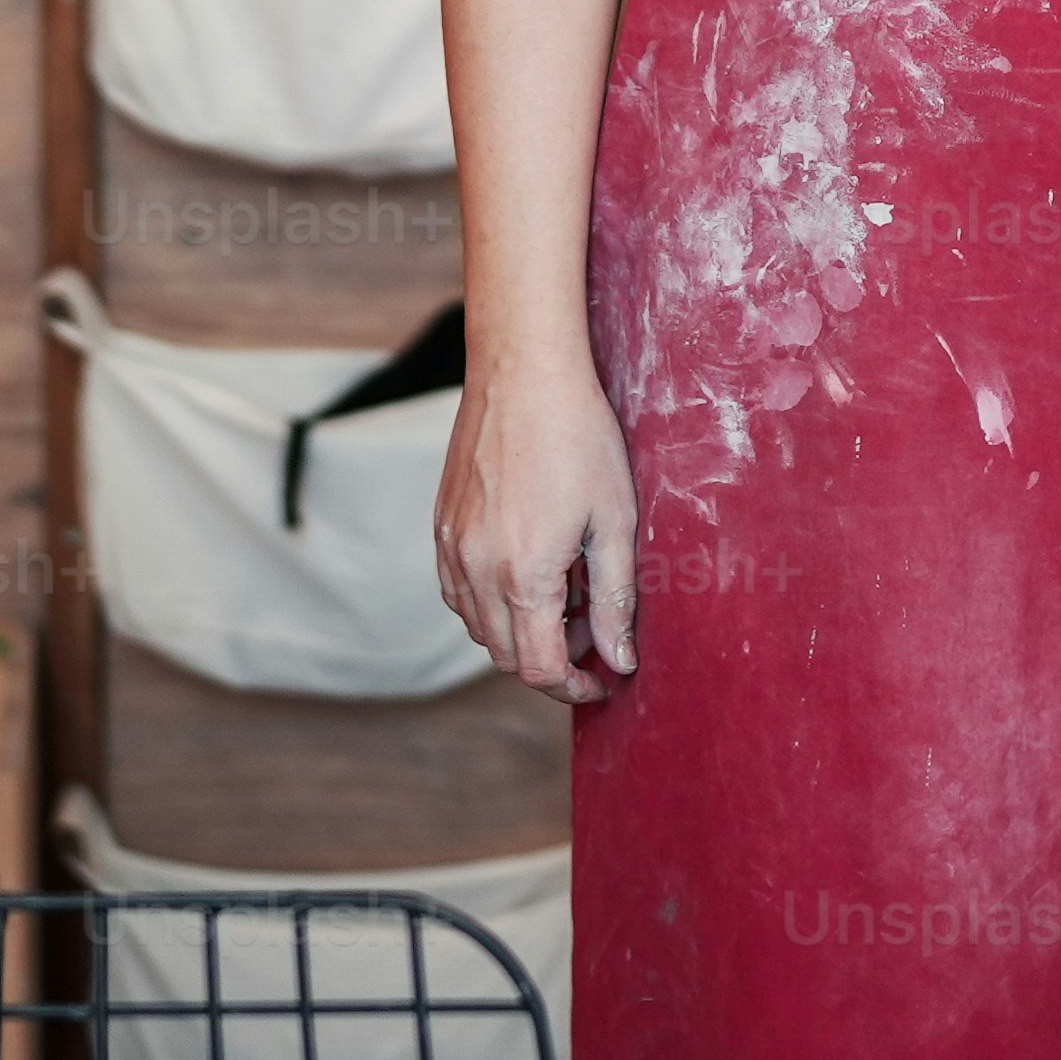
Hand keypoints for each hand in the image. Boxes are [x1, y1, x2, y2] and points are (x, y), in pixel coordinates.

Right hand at [437, 356, 641, 701]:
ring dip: (521, 633)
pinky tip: (529, 573)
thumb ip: (616, 600)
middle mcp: (477, 570)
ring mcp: (451, 548)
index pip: (540, 668)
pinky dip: (491, 604)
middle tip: (596, 631)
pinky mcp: (441, 527)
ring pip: (479, 628)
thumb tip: (620, 661)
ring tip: (568, 596)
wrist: (523, 372)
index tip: (603, 680)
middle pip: (507, 656)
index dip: (574, 687)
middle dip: (553, 661)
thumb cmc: (579, 438)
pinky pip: (459, 592)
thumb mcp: (614, 522)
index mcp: (524, 575)